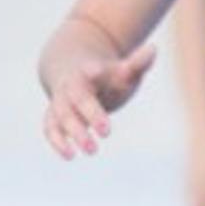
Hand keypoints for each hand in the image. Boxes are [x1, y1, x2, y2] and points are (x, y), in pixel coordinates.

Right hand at [42, 44, 156, 158]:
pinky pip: (50, 129)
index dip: (92, 71)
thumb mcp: (122, 70)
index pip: (88, 70)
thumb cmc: (105, 76)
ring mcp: (60, 102)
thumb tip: (154, 49)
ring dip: (75, 133)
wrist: (72, 74)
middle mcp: (70, 87)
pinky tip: (70, 156)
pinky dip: (58, 142)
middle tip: (107, 132)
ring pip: (62, 116)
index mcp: (87, 71)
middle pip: (78, 99)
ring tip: (92, 150)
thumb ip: (137, 64)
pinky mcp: (53, 118)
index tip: (96, 71)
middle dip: (91, 114)